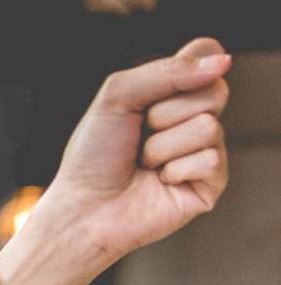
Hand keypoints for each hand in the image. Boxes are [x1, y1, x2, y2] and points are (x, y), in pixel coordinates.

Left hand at [33, 37, 231, 267]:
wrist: (83, 208)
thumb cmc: (93, 155)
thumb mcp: (116, 98)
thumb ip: (164, 72)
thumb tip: (222, 61)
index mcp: (173, 91)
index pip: (207, 53)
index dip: (189, 66)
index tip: (153, 92)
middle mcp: (194, 116)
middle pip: (216, 89)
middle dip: (166, 113)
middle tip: (141, 134)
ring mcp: (207, 149)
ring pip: (209, 126)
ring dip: (162, 147)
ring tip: (144, 163)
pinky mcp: (212, 182)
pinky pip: (211, 160)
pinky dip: (174, 171)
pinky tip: (159, 182)